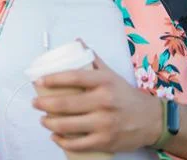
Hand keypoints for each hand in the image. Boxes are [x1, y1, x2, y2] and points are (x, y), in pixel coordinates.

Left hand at [32, 49, 161, 153]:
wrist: (152, 120)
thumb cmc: (125, 95)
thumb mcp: (111, 74)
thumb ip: (92, 59)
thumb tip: (77, 42)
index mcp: (104, 82)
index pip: (73, 77)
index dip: (52, 79)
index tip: (38, 81)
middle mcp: (104, 101)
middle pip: (65, 104)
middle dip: (44, 104)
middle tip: (35, 103)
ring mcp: (105, 123)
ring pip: (67, 125)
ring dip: (49, 123)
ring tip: (42, 119)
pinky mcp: (106, 141)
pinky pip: (78, 144)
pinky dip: (62, 142)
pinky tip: (55, 136)